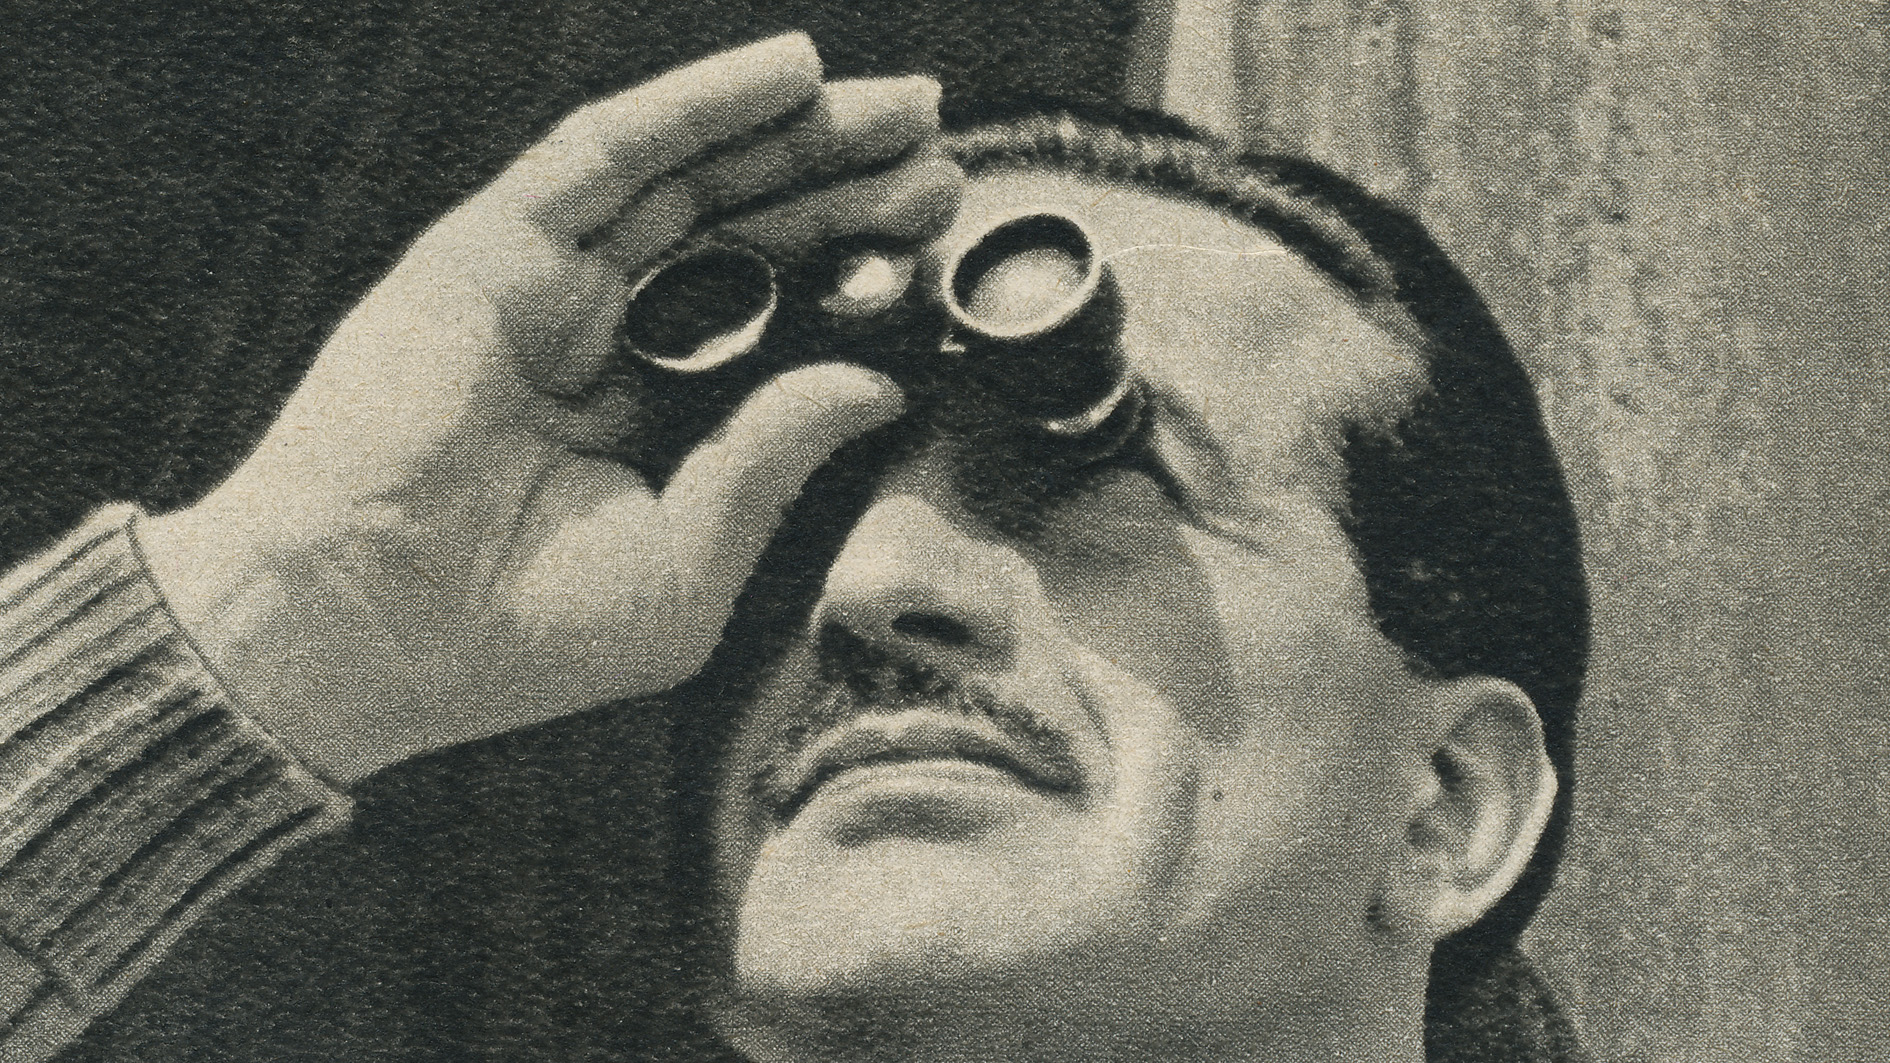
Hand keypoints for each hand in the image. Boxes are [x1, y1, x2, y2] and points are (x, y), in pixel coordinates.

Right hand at [139, 34, 961, 783]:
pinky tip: (789, 74)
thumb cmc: (512, 633)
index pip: (778, 323)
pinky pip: (612, 155)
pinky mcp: (495, 249)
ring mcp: (552, 288)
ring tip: (905, 110)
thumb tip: (878, 387)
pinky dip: (699, 106)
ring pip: (696, 183)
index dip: (861, 276)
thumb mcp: (685, 566)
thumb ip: (774, 464)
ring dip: (799, 136)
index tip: (941, 247)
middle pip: (752, 238)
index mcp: (655, 421)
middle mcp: (609, 342)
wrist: (355, 629)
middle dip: (850, 191)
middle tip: (943, 157)